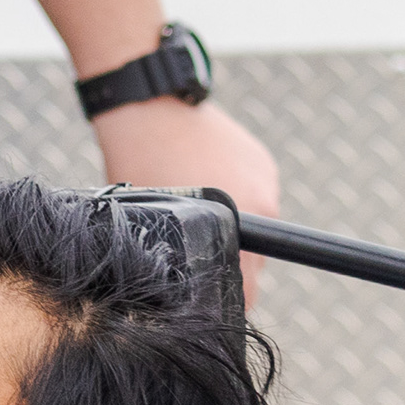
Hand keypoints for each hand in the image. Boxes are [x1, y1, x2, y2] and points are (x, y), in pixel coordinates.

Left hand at [92, 93, 280, 303]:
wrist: (150, 103)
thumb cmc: (138, 161)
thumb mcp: (152, 218)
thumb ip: (174, 256)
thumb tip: (179, 289)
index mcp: (239, 223)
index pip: (247, 286)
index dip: (226, 299)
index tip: (210, 301)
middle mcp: (262, 203)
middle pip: (256, 260)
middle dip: (230, 263)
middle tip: (196, 254)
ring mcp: (266, 179)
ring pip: (256, 226)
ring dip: (235, 229)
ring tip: (198, 215)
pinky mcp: (263, 160)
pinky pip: (254, 194)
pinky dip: (237, 198)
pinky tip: (206, 185)